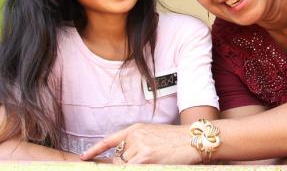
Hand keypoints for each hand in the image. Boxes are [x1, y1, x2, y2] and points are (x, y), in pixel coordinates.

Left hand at [80, 123, 200, 163]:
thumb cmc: (177, 140)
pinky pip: (131, 168)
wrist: (193, 139)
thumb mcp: (154, 135)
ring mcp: (139, 147)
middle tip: (145, 159)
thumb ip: (138, 144)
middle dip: (125, 165)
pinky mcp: (145, 158)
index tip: (84, 157)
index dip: (95, 149)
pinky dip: (136, 168)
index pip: (111, 139)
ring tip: (154, 159)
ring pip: (125, 165)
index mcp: (137, 128)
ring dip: (134, 166)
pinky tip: (150, 163)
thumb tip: (124, 159)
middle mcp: (135, 136)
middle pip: (118, 158)